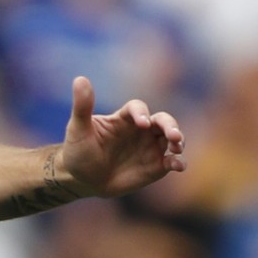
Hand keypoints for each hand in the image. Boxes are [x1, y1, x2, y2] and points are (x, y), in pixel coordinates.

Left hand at [59, 76, 185, 197]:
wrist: (82, 179)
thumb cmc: (78, 150)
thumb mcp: (78, 129)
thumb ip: (82, 106)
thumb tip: (80, 78)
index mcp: (124, 118)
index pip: (138, 108)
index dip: (141, 113)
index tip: (142, 123)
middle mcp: (141, 130)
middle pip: (163, 120)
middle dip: (170, 125)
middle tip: (173, 135)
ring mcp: (150, 147)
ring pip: (172, 138)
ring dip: (179, 141)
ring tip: (177, 148)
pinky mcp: (156, 166)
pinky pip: (172, 161)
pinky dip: (179, 162)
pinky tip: (178, 166)